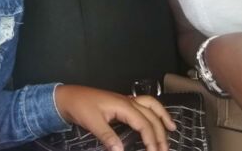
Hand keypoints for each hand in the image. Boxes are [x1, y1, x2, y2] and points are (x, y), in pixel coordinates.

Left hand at [55, 85, 175, 150]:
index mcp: (123, 105)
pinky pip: (144, 105)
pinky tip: (155, 119)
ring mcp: (126, 100)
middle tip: (164, 150)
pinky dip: (153, 111)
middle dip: (160, 133)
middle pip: (151, 116)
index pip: (144, 124)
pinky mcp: (122, 103)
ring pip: (151, 105)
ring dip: (162, 116)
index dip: (151, 140)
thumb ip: (107, 137)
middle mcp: (128, 101)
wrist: (69, 96)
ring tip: (172, 129)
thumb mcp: (92, 122)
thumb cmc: (80, 107)